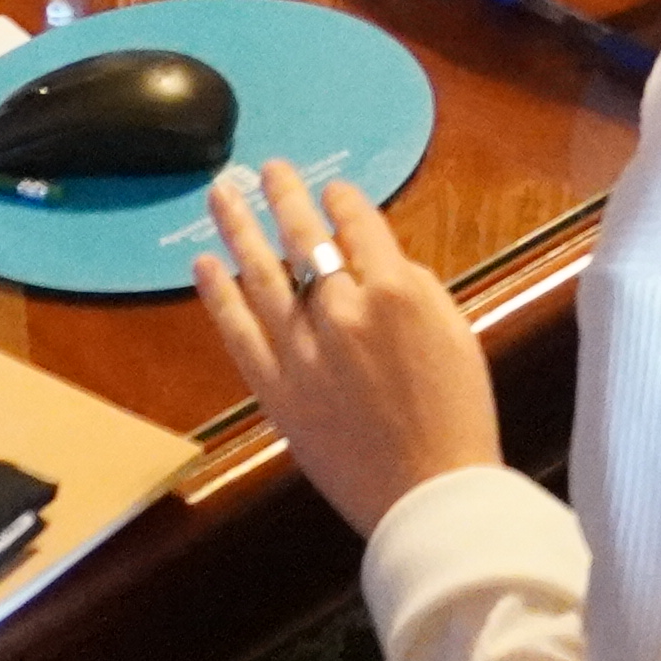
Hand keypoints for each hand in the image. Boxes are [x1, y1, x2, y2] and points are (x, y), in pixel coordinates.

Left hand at [193, 164, 498, 533]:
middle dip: (285, 196)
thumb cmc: (457, 413)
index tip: (331, 188)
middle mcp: (342, 310)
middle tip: (267, 168)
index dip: (342, 200)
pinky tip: (203, 265)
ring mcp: (302, 350)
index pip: (359, 225)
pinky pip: (239, 333)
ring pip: (261, 274)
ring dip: (239, 228)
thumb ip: (415, 288)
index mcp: (394, 290)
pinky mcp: (276, 389)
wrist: (429, 492)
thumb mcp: (456, 331)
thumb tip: (379, 265)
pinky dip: (218, 296)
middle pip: (303, 238)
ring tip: (221, 193)